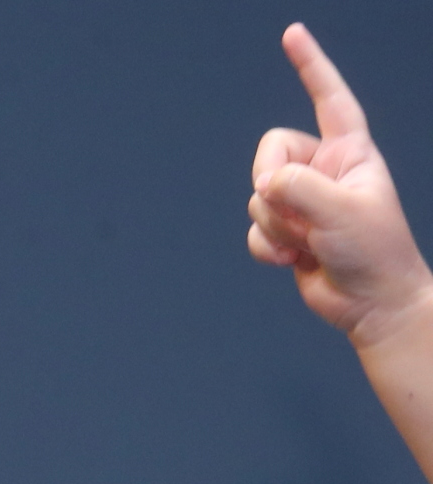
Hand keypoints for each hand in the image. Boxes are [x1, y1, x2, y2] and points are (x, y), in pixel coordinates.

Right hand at [249, 25, 432, 345]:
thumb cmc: (373, 253)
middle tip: (292, 212)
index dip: (311, 66)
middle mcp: (324, 170)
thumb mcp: (341, 212)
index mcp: (350, 152)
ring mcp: (303, 202)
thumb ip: (299, 188)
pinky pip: (254, 229)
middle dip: (272, 186)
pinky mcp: (286, 232)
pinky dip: (266, 247)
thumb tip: (265, 185)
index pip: (328, 98)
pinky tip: (293, 260)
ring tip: (306, 245)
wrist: (372, 304)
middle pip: (272, 154)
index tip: (292, 35)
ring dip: (275, 227)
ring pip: (258, 197)